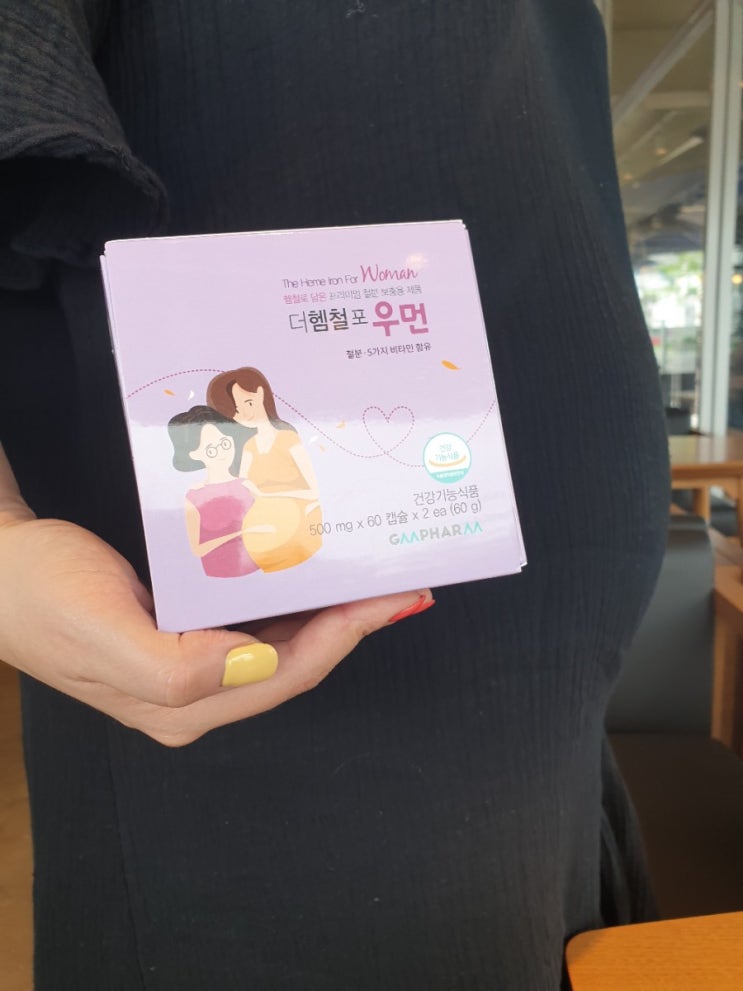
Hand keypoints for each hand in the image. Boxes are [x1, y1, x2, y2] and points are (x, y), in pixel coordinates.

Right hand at [0, 517, 432, 745]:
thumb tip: (262, 661)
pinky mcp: (185, 640)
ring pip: (282, 643)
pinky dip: (293, 598)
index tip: (391, 598)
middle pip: (297, 663)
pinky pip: (257, 623)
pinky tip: (313, 571)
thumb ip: (181, 667)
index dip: (346, 636)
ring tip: (371, 576)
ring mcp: (192, 669)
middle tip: (400, 581)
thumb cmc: (43, 595)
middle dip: (353, 625)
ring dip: (329, 611)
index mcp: (181, 705)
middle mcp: (196, 696)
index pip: (287, 674)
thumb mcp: (104, 634)